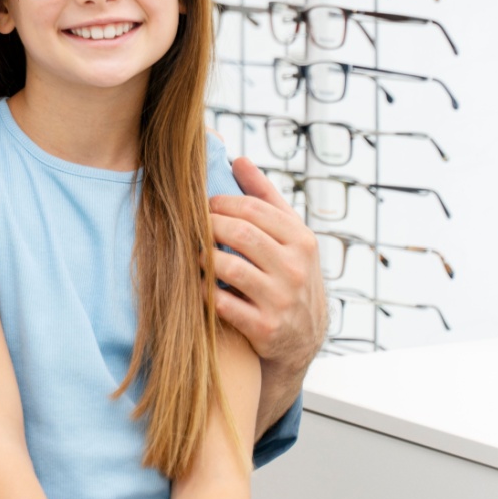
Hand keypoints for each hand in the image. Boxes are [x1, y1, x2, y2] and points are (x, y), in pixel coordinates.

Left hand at [209, 156, 326, 370]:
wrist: (303, 339)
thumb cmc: (289, 274)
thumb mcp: (289, 236)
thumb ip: (265, 197)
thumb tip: (239, 159)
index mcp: (302, 240)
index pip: (254, 209)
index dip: (221, 203)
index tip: (205, 206)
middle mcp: (296, 269)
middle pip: (240, 233)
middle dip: (209, 226)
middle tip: (195, 228)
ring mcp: (281, 300)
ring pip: (229, 266)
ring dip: (204, 257)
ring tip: (197, 254)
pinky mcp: (265, 328)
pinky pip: (222, 302)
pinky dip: (204, 290)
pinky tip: (200, 284)